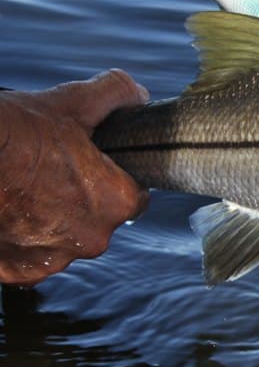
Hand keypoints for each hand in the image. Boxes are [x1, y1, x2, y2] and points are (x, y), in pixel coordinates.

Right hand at [0, 70, 149, 284]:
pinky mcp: (19, 272)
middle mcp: (92, 239)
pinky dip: (21, 237)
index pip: (136, 196)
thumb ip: (114, 94)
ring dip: (50, 220)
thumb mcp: (70, 102)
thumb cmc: (12, 134)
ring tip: (23, 189)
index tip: (95, 166)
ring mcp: (53, 260)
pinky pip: (30, 256)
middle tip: (50, 172)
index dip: (116, 178)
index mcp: (116, 202)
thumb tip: (137, 94)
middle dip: (80, 199)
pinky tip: (7, 211)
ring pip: (64, 238)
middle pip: (98, 219)